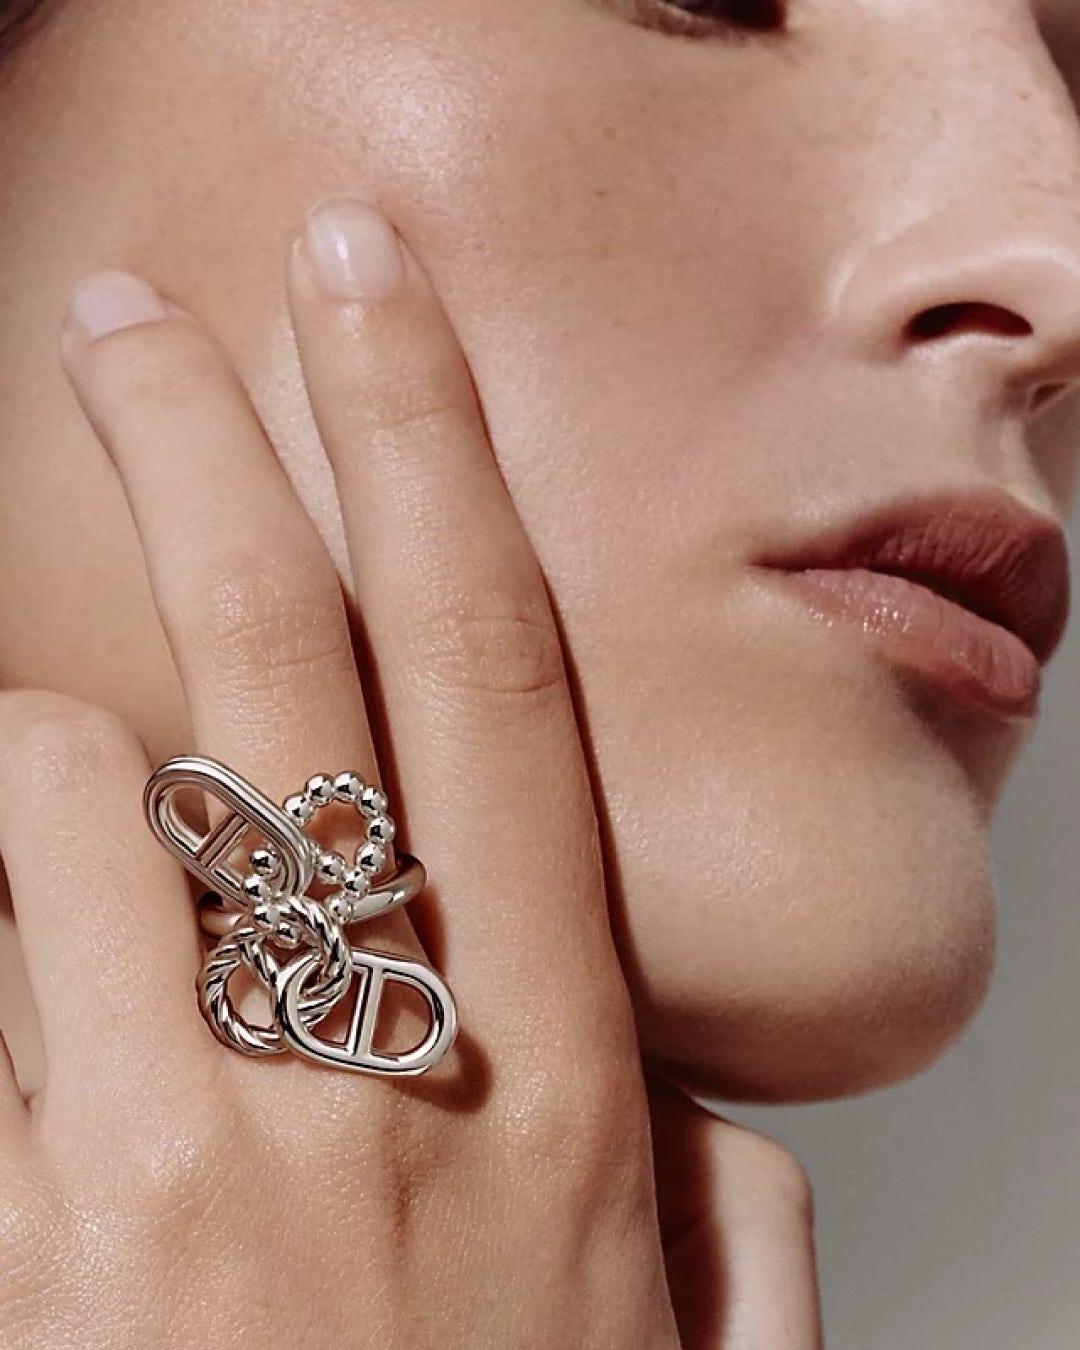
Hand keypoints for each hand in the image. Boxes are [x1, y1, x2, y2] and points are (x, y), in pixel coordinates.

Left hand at [0, 195, 819, 1346]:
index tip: (372, 302)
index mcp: (565, 1078)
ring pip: (83, 796)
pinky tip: (36, 933)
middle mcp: (387, 1074)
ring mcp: (189, 1156)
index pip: (498, 669)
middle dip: (211, 453)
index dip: (434, 458)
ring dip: (61, 749)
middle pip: (288, 668)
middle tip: (131, 322)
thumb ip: (725, 1214)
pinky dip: (2, 894)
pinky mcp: (35, 1228)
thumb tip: (695, 1095)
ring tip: (76, 779)